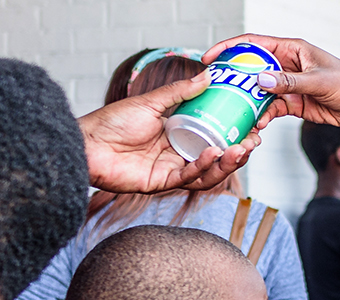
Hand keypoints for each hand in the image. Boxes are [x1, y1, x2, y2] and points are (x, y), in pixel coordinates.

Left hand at [78, 71, 260, 193]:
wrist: (86, 142)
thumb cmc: (112, 121)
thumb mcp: (152, 101)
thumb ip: (180, 92)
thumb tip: (208, 75)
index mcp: (177, 134)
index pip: (213, 137)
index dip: (234, 135)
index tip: (252, 127)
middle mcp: (176, 153)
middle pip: (215, 157)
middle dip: (237, 152)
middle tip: (253, 141)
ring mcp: (169, 169)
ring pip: (206, 172)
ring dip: (226, 162)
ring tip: (240, 149)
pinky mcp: (160, 183)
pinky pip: (187, 177)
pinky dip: (202, 167)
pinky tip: (213, 153)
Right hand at [206, 35, 339, 128]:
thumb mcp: (318, 81)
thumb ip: (289, 82)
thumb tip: (260, 80)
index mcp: (292, 49)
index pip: (254, 44)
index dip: (230, 48)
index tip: (211, 57)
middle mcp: (287, 65)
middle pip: (252, 68)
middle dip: (233, 79)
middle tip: (215, 90)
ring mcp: (288, 85)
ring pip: (258, 92)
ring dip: (247, 102)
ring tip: (233, 112)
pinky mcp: (293, 103)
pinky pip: (270, 109)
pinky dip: (262, 116)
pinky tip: (256, 125)